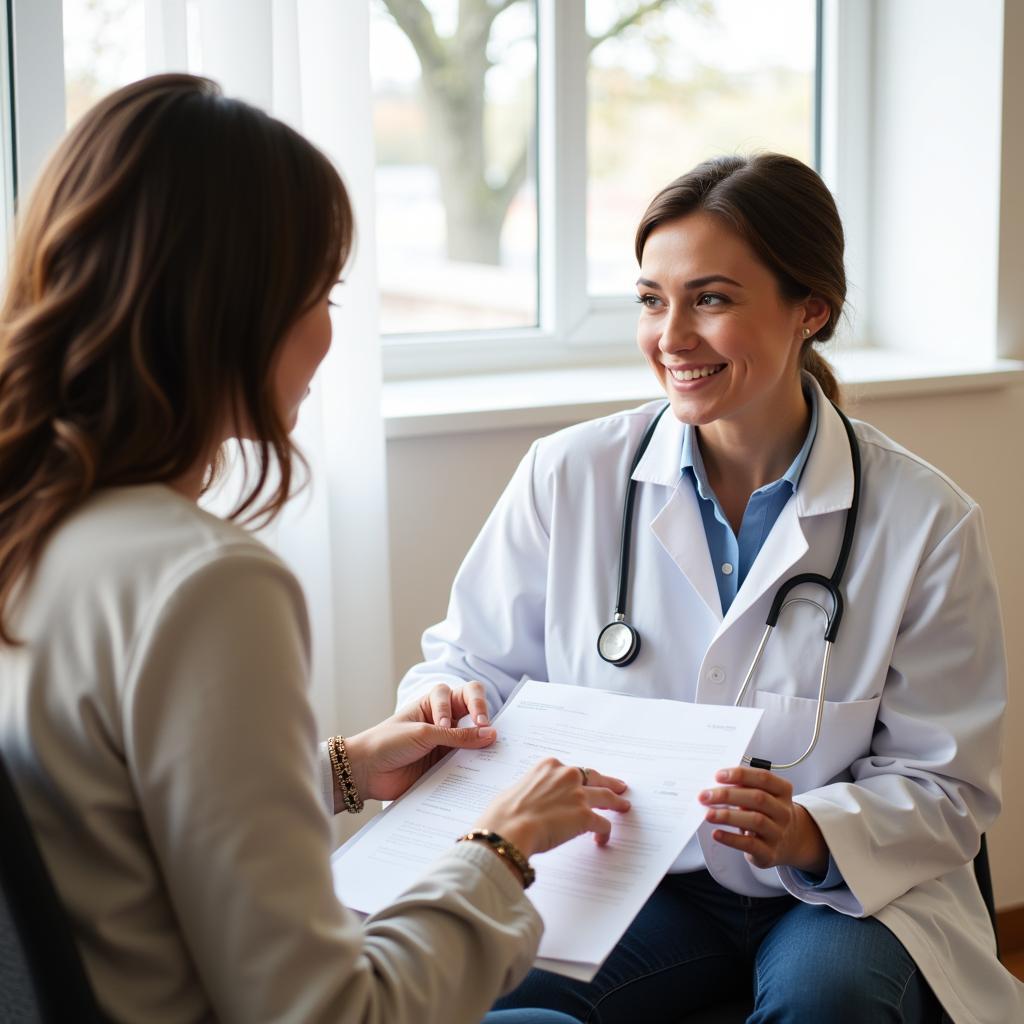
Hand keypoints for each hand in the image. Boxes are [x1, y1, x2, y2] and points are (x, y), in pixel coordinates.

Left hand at [343, 684, 497, 804]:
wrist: (365, 771)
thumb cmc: (387, 742)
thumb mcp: (423, 734)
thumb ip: (457, 735)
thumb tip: (491, 733)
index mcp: (436, 703)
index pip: (466, 694)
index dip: (476, 704)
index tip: (478, 722)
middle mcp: (445, 721)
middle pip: (475, 713)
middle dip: (484, 719)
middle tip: (488, 733)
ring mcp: (446, 744)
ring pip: (473, 740)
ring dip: (481, 745)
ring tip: (490, 755)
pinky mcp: (445, 766)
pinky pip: (466, 764)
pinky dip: (474, 767)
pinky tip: (480, 773)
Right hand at [474, 759, 630, 859]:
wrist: (508, 829)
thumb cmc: (503, 814)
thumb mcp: (517, 790)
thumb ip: (532, 791)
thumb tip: (533, 802)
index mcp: (548, 766)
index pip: (572, 771)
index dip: (581, 779)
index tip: (586, 782)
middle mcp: (566, 775)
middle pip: (594, 777)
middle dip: (608, 782)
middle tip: (618, 786)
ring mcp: (578, 795)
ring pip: (605, 796)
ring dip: (616, 803)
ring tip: (623, 806)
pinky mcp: (585, 816)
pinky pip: (603, 824)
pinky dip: (604, 833)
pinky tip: (601, 840)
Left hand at [699, 766, 828, 873]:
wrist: (790, 843)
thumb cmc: (769, 814)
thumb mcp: (764, 797)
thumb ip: (745, 789)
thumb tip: (716, 787)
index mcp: (782, 792)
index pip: (764, 778)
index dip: (741, 775)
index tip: (718, 775)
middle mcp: (783, 812)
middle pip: (758, 798)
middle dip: (728, 795)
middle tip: (705, 796)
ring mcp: (778, 833)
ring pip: (755, 821)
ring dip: (728, 816)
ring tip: (708, 814)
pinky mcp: (769, 853)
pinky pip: (750, 844)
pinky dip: (731, 838)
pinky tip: (717, 833)